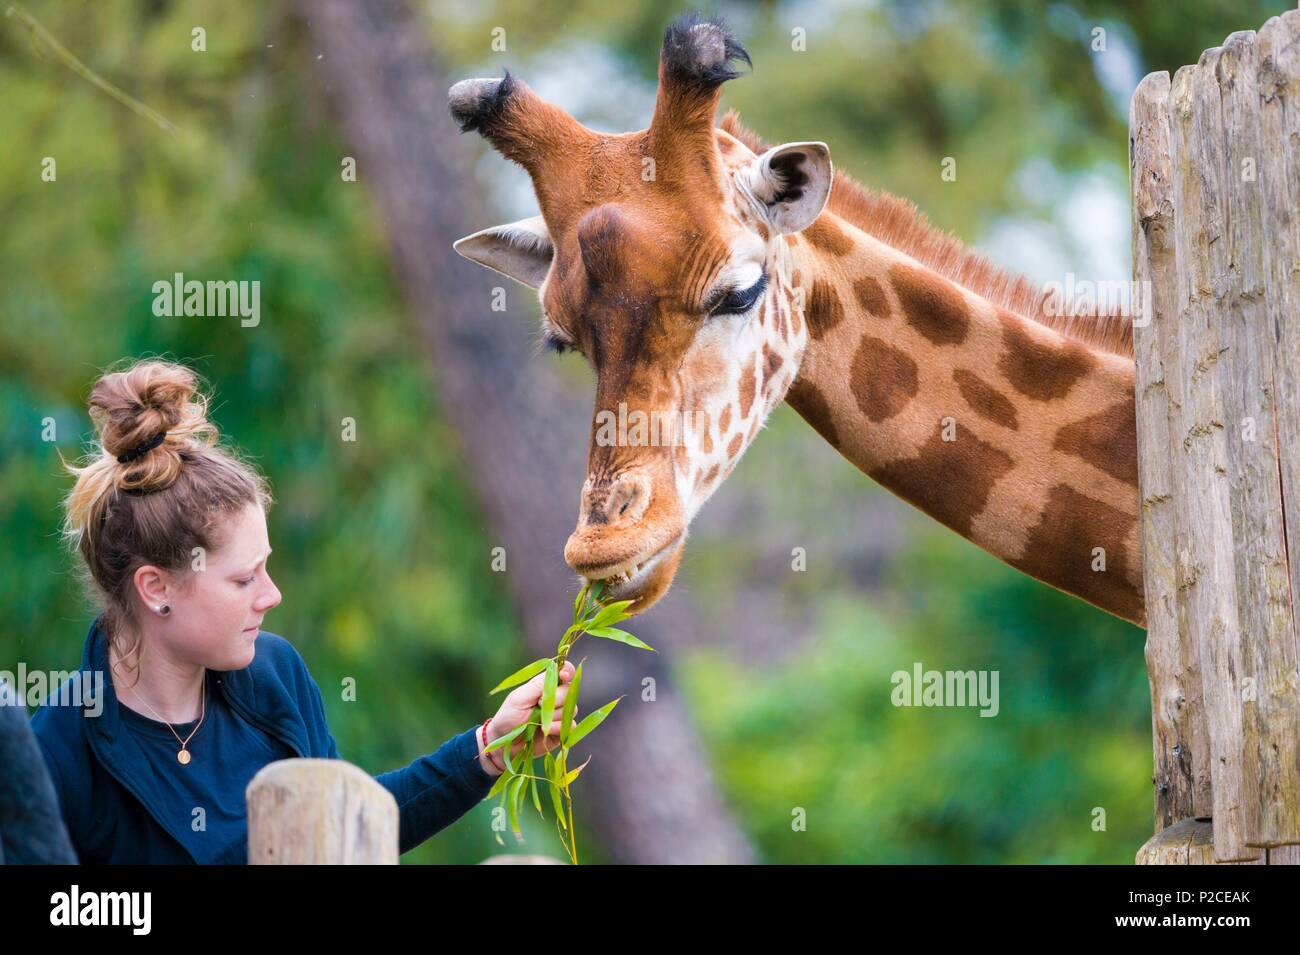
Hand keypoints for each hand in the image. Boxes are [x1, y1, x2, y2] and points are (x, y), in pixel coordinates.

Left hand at [478, 661, 577, 775]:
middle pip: (569, 691)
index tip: (564, 675)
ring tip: (537, 721)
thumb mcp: (520, 697)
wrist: (505, 743)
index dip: (567, 671)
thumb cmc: (508, 716)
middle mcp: (556, 698)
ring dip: (554, 715)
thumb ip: (538, 685)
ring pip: (571, 709)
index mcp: (546, 685)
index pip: (564, 672)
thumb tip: (559, 674)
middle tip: (538, 704)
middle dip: (556, 698)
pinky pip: (570, 726)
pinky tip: (545, 731)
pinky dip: (557, 728)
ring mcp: (560, 714)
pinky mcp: (562, 731)